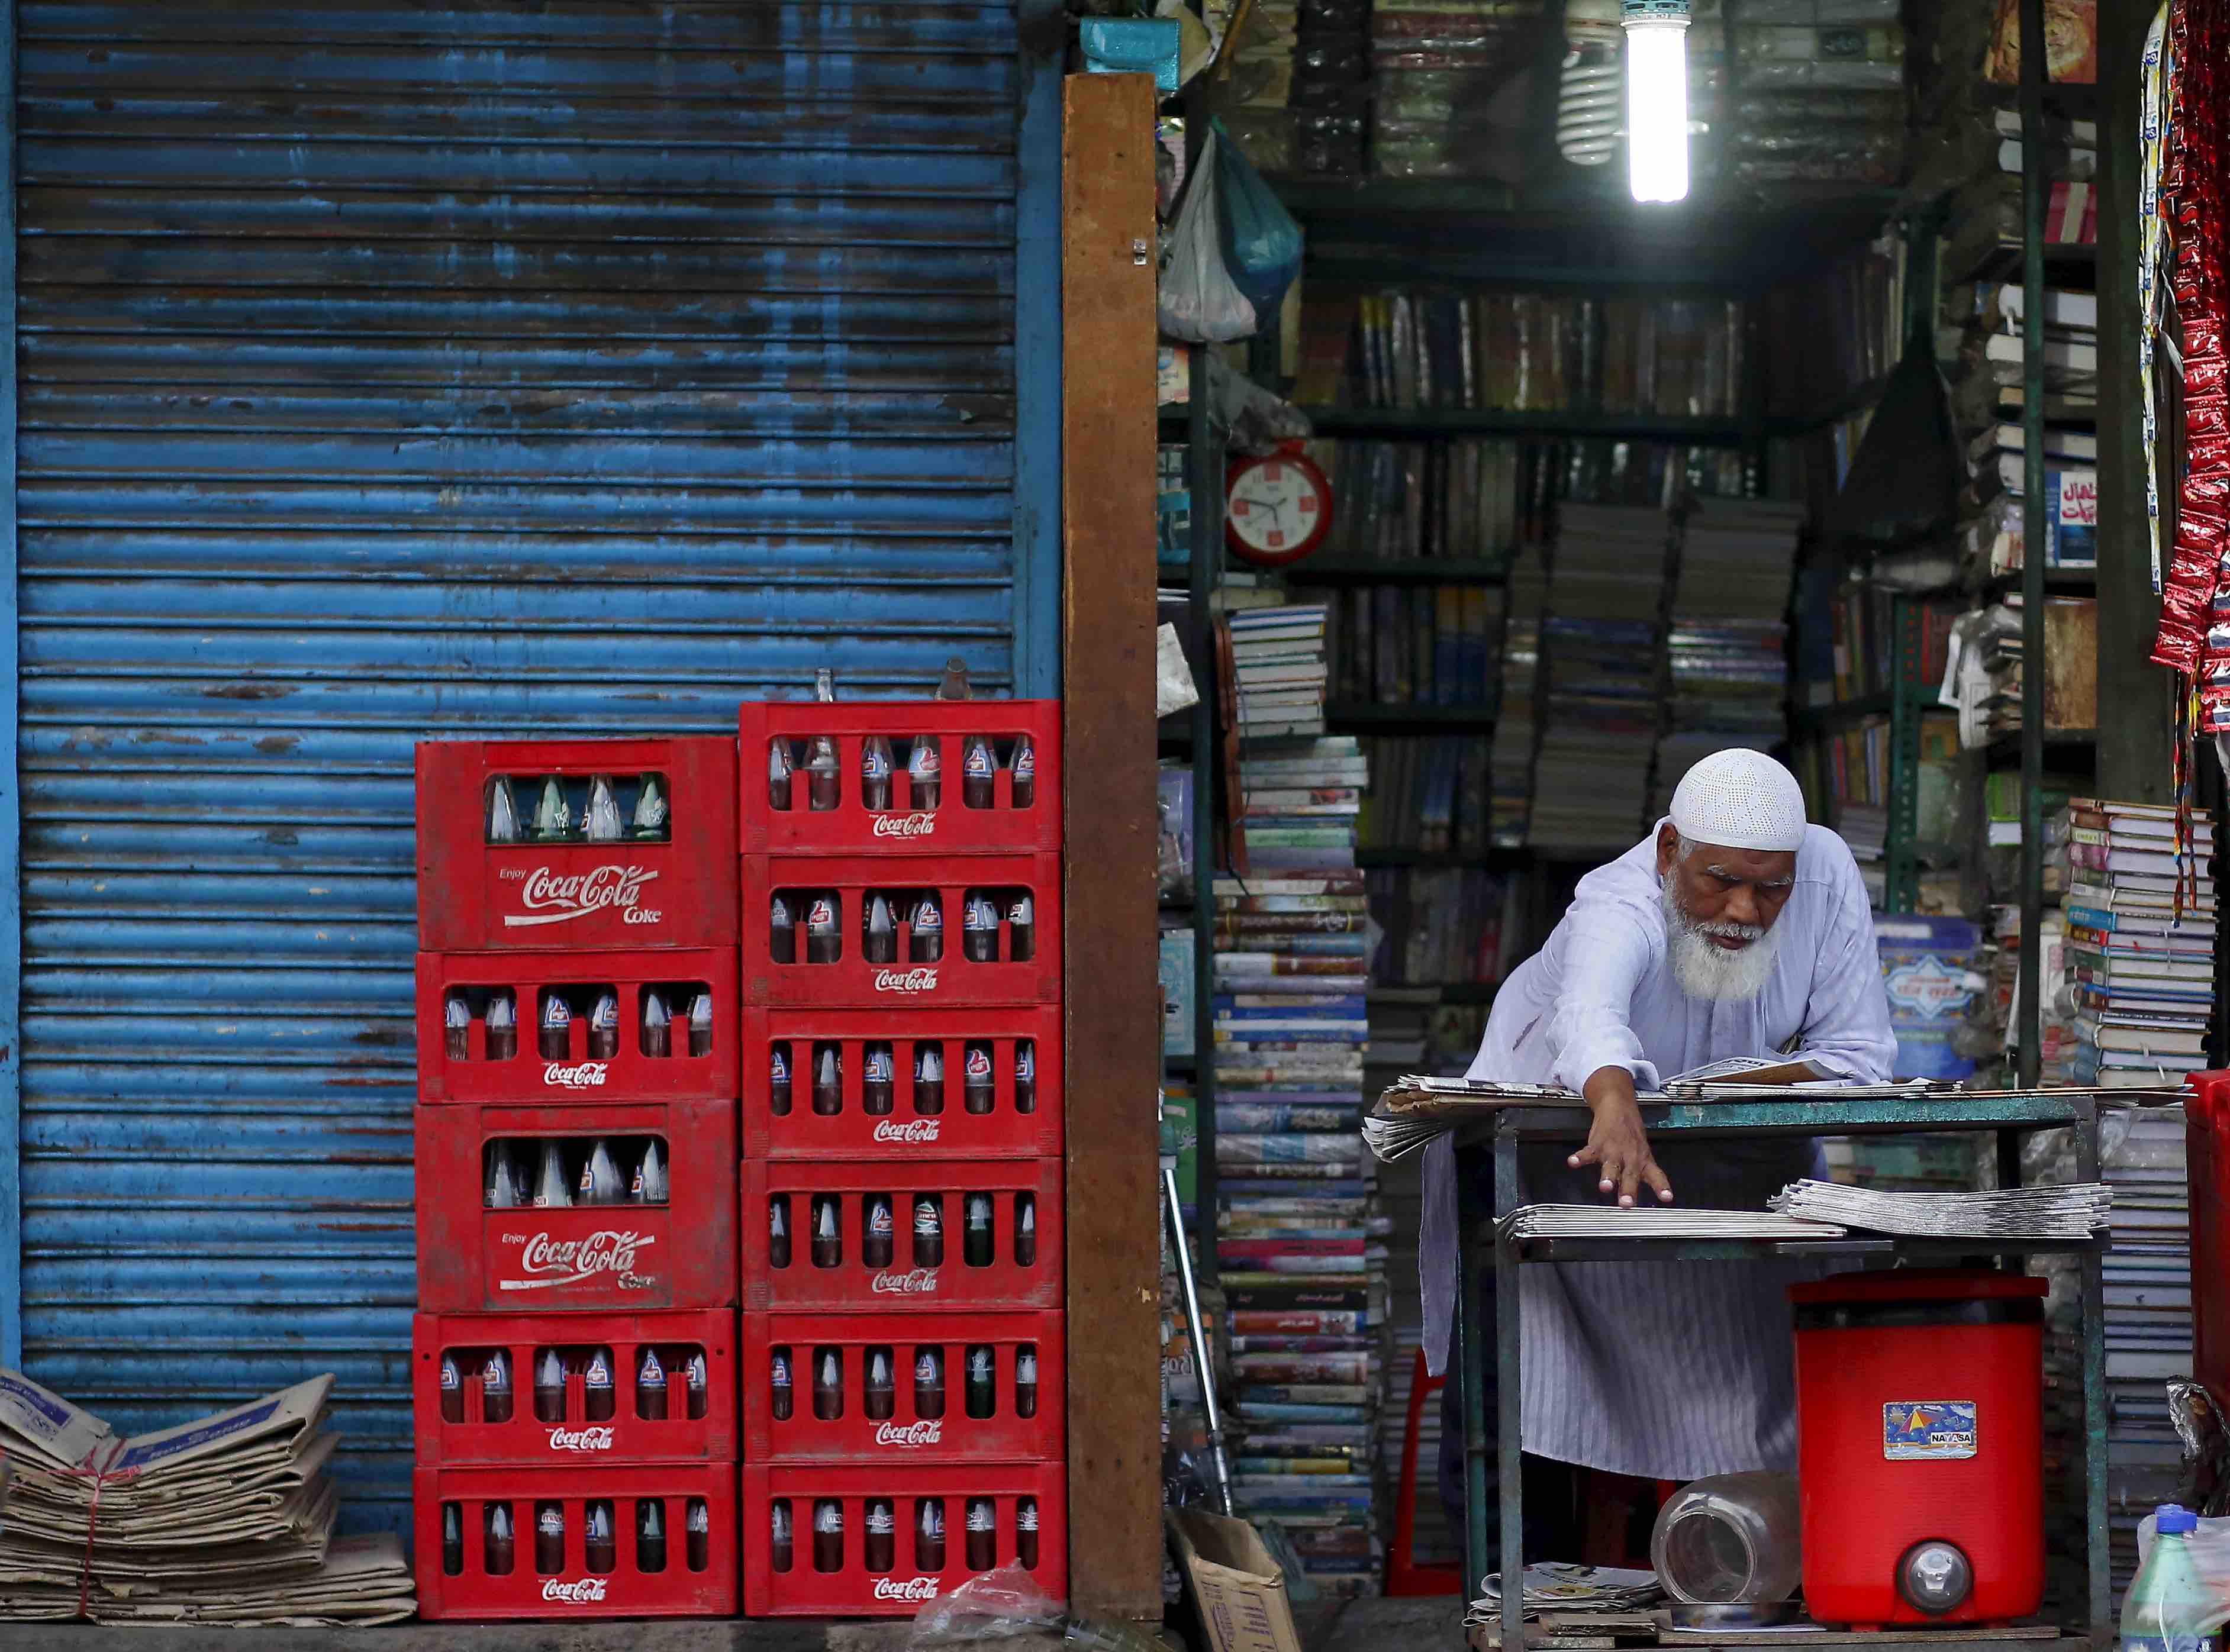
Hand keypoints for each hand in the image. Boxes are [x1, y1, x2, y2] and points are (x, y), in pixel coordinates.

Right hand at [1571, 1068, 1673, 1207]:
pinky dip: (1580, 1158)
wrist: (1618, 1107)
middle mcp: (1630, 1157)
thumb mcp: (1641, 1154)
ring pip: (1611, 1166)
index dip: (1661, 1187)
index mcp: (1643, 1161)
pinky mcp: (1597, 1145)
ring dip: (1608, 1177)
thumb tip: (1630, 1198)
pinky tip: (1574, 1162)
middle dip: (1628, 1190)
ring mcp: (1613, 1151)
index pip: (1656, 1175)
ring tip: (1605, 1187)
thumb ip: (1636, 1177)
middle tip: (1626, 1203)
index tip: (1666, 1197)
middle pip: (1630, 1175)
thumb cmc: (1630, 1135)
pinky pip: (1588, 1152)